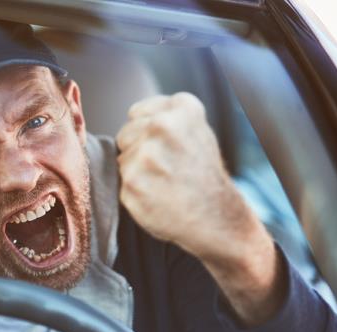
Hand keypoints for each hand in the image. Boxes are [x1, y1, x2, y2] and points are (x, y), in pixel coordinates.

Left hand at [115, 92, 262, 262]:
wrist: (215, 218)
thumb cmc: (202, 174)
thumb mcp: (196, 131)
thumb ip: (166, 115)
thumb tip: (132, 115)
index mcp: (182, 109)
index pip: (136, 113)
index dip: (147, 134)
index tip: (168, 149)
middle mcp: (163, 126)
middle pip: (125, 134)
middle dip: (138, 150)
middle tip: (166, 168)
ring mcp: (147, 155)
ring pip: (122, 159)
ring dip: (137, 172)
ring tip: (164, 182)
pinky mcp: (133, 182)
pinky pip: (121, 182)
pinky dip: (135, 192)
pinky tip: (157, 197)